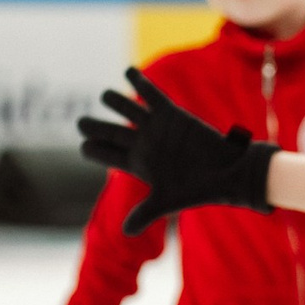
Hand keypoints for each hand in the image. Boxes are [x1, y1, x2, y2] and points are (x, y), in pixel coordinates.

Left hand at [78, 67, 277, 235]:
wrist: (225, 173)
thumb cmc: (197, 190)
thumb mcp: (166, 202)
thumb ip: (144, 214)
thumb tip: (124, 233)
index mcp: (138, 164)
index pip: (108, 155)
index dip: (94, 150)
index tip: (83, 147)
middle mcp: (144, 144)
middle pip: (111, 132)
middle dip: (94, 126)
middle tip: (80, 122)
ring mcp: (156, 128)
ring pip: (128, 110)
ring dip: (114, 101)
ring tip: (104, 95)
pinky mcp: (172, 114)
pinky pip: (152, 95)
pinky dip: (140, 83)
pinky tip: (128, 71)